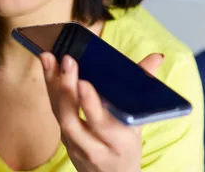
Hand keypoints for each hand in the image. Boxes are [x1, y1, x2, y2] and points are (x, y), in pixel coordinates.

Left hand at [39, 52, 163, 171]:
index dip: (91, 105)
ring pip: (60, 116)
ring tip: (50, 59)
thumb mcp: (140, 121)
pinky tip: (47, 66)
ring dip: (54, 86)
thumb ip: (144, 86)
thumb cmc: (128, 143)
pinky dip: (50, 89)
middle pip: (74, 121)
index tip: (84, 83)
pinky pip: (55, 113)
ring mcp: (76, 145)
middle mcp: (95, 146)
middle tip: (68, 61)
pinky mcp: (64, 139)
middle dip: (68, 90)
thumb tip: (156, 57)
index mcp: (120, 141)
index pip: (102, 125)